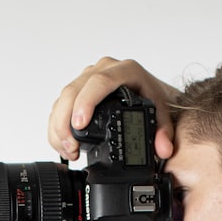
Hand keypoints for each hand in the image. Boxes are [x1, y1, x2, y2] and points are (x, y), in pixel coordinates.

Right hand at [48, 56, 180, 161]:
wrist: (148, 91)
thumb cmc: (153, 98)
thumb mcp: (161, 113)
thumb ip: (164, 132)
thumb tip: (164, 150)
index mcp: (125, 71)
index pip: (99, 82)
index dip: (86, 102)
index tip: (79, 124)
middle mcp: (103, 70)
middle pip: (73, 90)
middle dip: (66, 122)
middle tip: (71, 146)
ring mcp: (88, 78)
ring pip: (62, 99)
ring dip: (59, 127)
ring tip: (69, 151)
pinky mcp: (78, 89)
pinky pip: (60, 105)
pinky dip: (57, 126)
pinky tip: (64, 144)